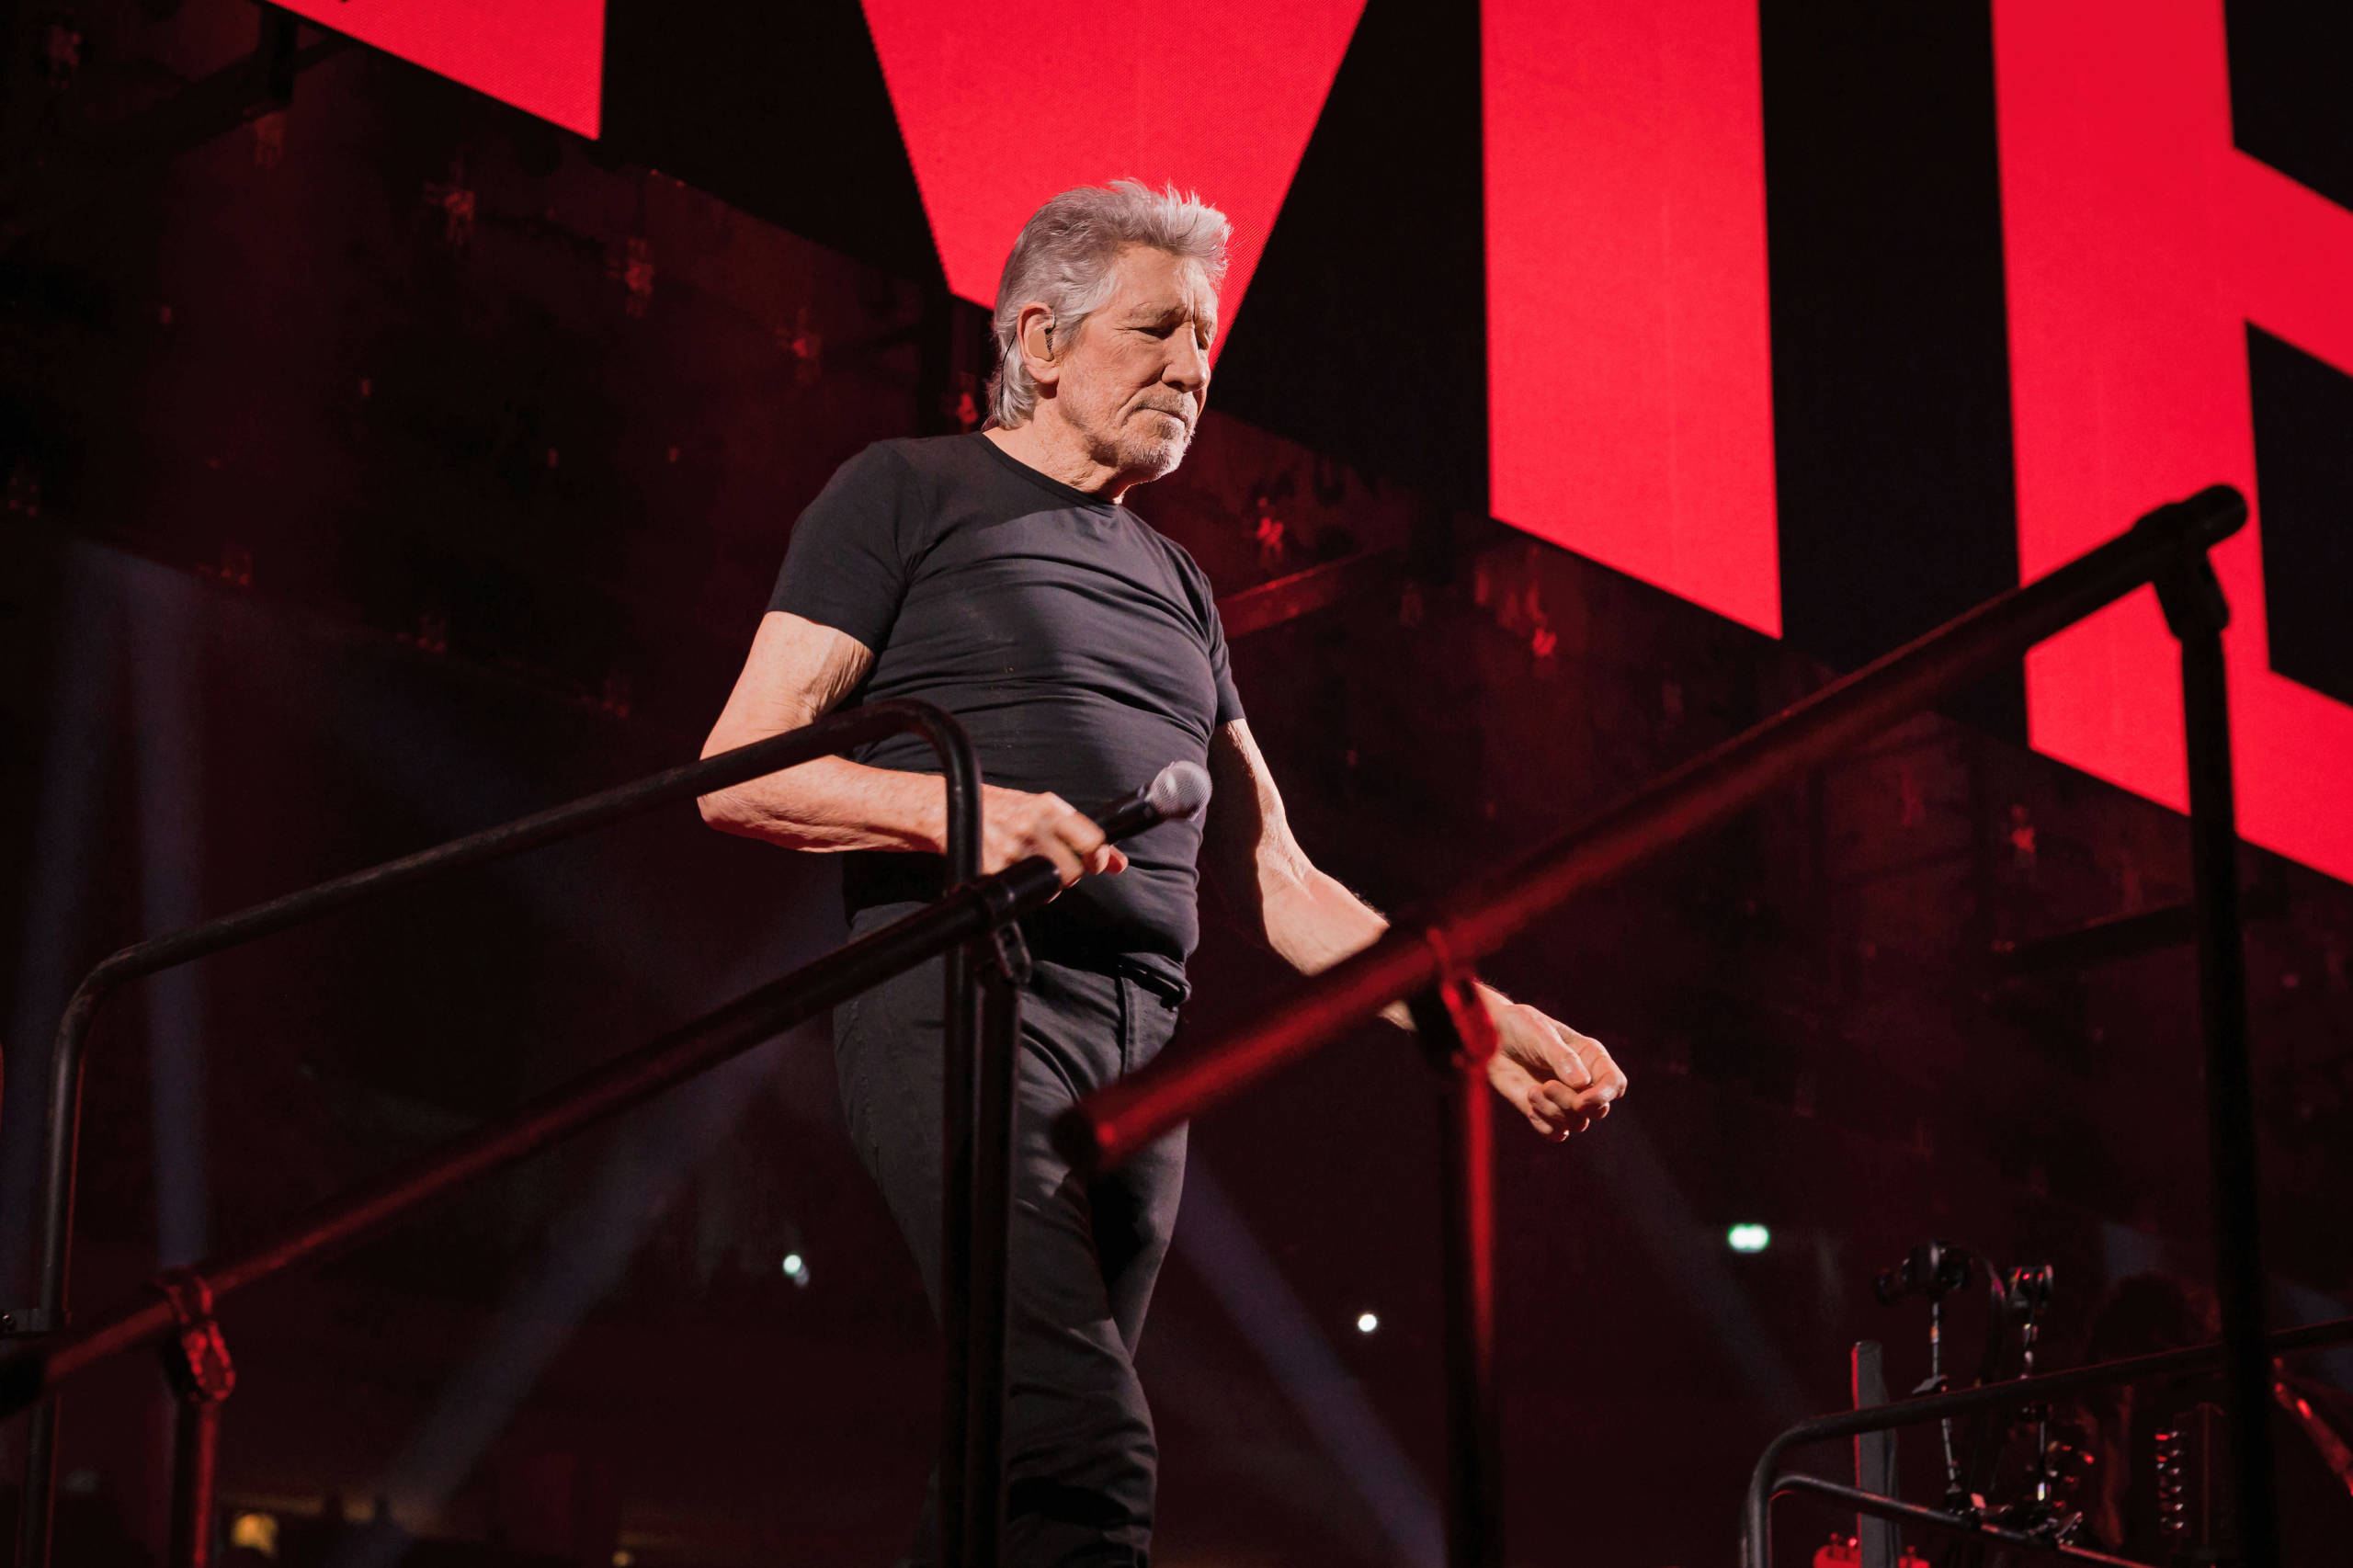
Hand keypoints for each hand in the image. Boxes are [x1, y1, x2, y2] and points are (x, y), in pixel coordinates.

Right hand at [979, 785, 1128, 884]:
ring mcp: (1010, 849)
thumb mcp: (1042, 810)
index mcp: (1047, 808)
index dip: (1099, 858)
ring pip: (1048, 887)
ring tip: (1028, 867)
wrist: (948, 807)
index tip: (1095, 863)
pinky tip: (1009, 873)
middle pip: (1072, 872)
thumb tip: (1121, 864)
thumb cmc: (1000, 808)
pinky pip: (1021, 894)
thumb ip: (1081, 833)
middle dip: (1069, 877)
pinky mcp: (991, 868)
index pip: (1092, 839)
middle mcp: (1031, 827)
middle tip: (1057, 869)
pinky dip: (1020, 891)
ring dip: (1044, 886)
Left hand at [1481, 994, 1624, 1141]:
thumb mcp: (1541, 1035)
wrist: (1489, 1038)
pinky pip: (1556, 1133)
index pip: (1615, 1084)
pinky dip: (1544, 1124)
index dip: (1604, 1096)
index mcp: (1591, 1057)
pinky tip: (1529, 1104)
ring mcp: (1564, 1099)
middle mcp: (1583, 1081)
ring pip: (1576, 1123)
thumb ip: (1562, 1058)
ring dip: (1554, 1112)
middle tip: (1547, 1086)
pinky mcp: (1544, 1111)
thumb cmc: (1519, 1027)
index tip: (1581, 1100)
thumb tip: (1582, 1083)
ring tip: (1532, 1092)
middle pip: (1598, 1110)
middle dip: (1573, 1105)